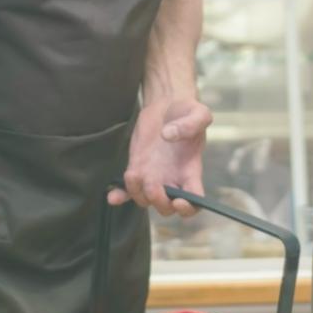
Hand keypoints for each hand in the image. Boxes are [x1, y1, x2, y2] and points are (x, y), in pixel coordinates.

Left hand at [110, 98, 211, 215]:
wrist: (168, 105)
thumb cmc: (188, 110)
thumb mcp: (199, 113)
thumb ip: (190, 124)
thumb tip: (167, 135)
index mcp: (191, 170)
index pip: (195, 201)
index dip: (188, 208)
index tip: (179, 200)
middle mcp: (173, 178)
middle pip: (166, 207)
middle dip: (159, 202)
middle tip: (153, 186)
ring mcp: (154, 175)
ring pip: (145, 200)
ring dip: (138, 195)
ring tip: (134, 175)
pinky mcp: (137, 168)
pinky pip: (128, 189)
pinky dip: (120, 196)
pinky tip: (113, 196)